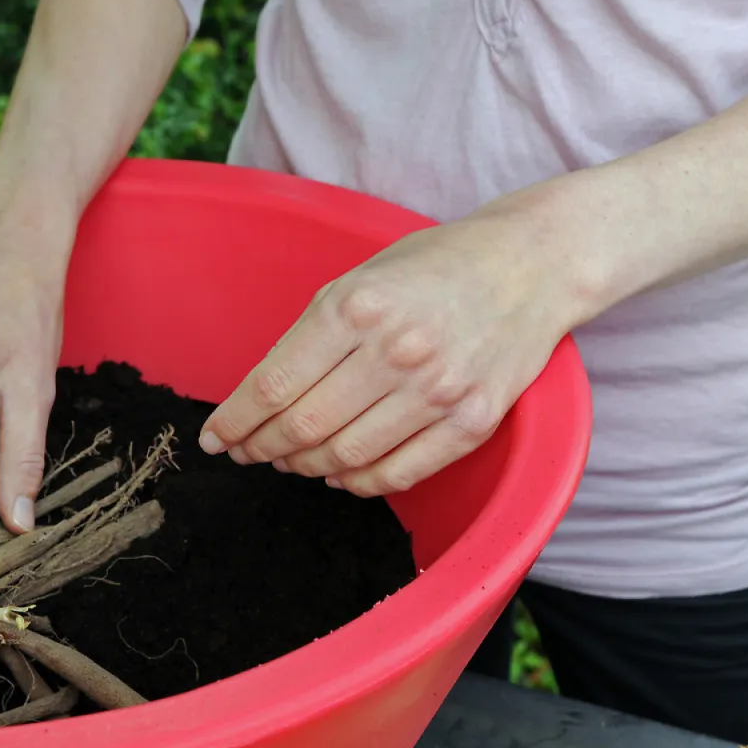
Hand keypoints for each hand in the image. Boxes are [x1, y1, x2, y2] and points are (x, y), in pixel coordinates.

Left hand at [197, 209, 580, 496]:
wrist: (532, 264)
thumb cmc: (437, 266)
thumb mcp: (362, 277)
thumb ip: (314, 333)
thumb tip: (265, 397)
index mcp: (356, 307)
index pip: (273, 385)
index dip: (234, 422)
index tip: (215, 438)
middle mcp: (395, 351)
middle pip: (302, 426)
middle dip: (262, 447)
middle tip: (248, 452)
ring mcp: (438, 390)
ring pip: (346, 456)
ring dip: (306, 466)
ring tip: (291, 460)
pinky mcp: (472, 421)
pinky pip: (398, 474)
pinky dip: (358, 483)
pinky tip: (339, 475)